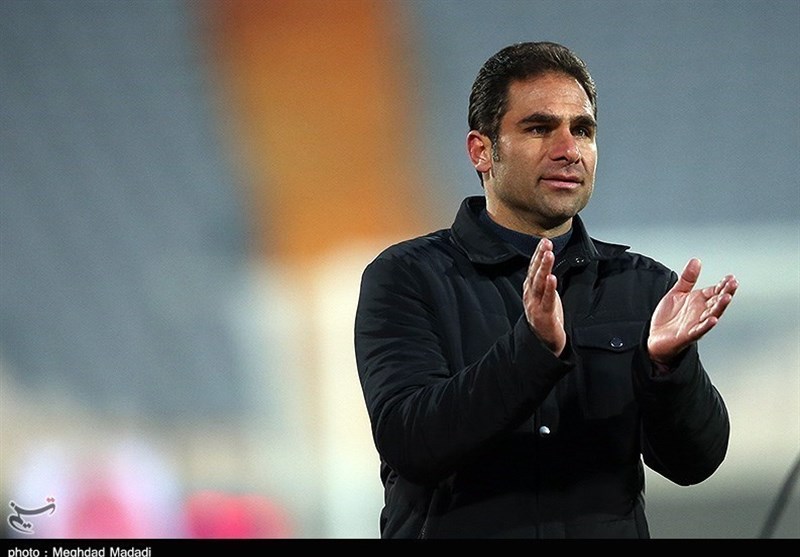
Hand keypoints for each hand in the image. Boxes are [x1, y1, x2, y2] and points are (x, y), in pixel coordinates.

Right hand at [523, 238, 565, 356]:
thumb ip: (543, 280)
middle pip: (535, 273)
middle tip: (546, 244)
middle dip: (540, 257)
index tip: (544, 241)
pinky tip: (552, 278)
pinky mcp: (543, 315)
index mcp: (530, 289)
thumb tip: (548, 261)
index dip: (538, 254)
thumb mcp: (543, 294)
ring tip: (549, 255)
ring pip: (539, 283)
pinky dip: (549, 288)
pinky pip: (547, 300)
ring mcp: (535, 305)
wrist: (543, 342)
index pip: (533, 268)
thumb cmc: (545, 316)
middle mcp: (530, 295)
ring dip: (544, 268)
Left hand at [648, 258, 738, 365]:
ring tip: (727, 298)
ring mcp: (695, 324)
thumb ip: (687, 278)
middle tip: (733, 284)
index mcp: (699, 301)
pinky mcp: (688, 335)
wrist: (654, 337)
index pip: (715, 291)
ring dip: (720, 307)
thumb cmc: (668, 317)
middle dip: (726, 293)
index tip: (731, 277)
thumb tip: (696, 261)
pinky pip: (699, 330)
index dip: (723, 285)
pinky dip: (706, 326)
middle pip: (717, 301)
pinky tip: (713, 320)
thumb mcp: (677, 292)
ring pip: (712, 314)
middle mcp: (700, 312)